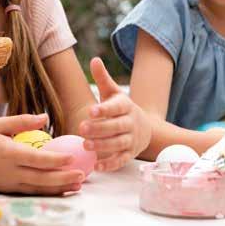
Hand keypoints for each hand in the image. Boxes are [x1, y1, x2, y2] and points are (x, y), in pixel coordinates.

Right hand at [0, 114, 85, 193]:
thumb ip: (22, 121)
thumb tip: (45, 117)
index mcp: (8, 154)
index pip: (37, 159)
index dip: (56, 160)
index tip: (72, 157)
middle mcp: (10, 172)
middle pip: (41, 178)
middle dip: (64, 178)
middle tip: (82, 175)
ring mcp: (9, 184)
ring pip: (38, 189)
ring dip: (59, 188)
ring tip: (77, 185)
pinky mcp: (9, 190)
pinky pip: (31, 193)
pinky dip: (48, 192)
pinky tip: (61, 189)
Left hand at [78, 57, 150, 171]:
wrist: (143, 127)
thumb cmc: (120, 108)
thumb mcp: (113, 93)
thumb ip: (103, 78)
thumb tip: (94, 60)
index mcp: (125, 106)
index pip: (116, 107)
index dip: (104, 110)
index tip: (91, 111)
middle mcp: (130, 123)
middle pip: (116, 127)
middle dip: (100, 128)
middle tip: (81, 128)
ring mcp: (131, 139)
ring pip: (118, 144)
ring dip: (103, 146)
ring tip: (86, 145)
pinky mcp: (130, 154)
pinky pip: (121, 160)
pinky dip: (110, 164)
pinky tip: (97, 166)